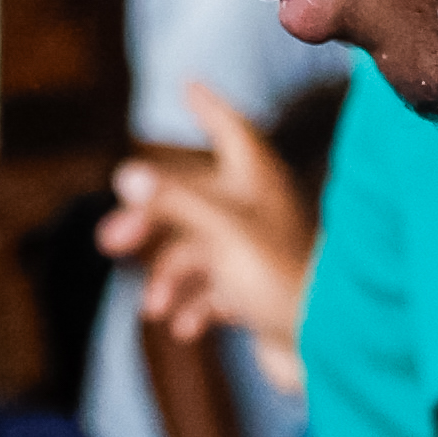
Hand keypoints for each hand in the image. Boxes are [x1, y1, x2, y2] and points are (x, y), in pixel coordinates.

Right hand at [101, 81, 319, 369]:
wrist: (328, 352)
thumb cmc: (282, 278)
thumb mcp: (221, 230)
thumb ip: (174, 200)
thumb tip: (125, 175)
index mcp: (259, 183)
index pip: (231, 131)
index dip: (210, 107)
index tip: (190, 85)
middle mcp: (259, 212)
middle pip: (194, 198)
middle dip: (152, 218)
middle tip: (109, 240)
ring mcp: (258, 254)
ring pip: (198, 249)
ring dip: (170, 275)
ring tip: (152, 306)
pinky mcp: (257, 294)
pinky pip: (213, 291)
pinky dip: (193, 305)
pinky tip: (185, 329)